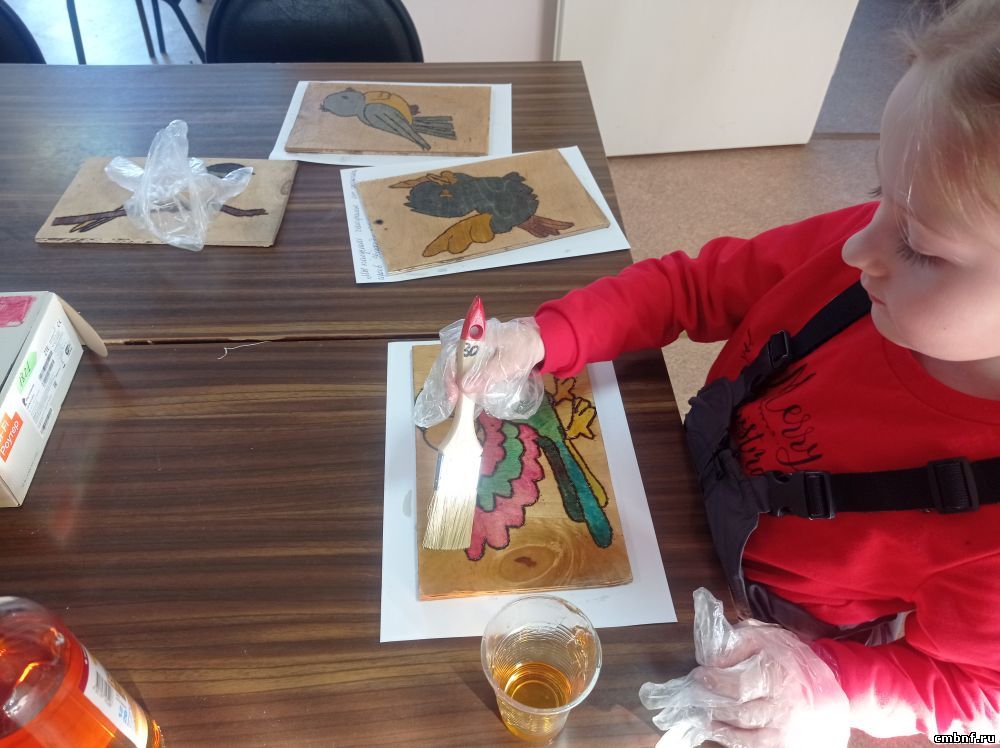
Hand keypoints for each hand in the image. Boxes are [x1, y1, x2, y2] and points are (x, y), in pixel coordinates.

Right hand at [413, 316, 545, 426]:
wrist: (535, 342)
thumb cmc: (523, 349)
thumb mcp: (509, 363)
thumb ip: (487, 375)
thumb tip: (464, 388)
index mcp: (475, 337)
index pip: (452, 355)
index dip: (450, 376)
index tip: (453, 395)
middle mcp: (469, 342)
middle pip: (451, 362)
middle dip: (450, 383)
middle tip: (453, 402)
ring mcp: (473, 350)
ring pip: (456, 367)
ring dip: (455, 384)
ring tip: (458, 401)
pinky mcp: (477, 359)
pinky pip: (464, 370)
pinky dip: (463, 382)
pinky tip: (465, 394)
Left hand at [639, 588, 849, 747]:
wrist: (838, 687)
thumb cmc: (798, 660)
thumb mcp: (772, 638)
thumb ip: (742, 641)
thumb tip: (713, 657)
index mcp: (780, 677)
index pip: (739, 686)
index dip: (715, 682)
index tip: (699, 676)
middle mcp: (785, 707)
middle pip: (739, 713)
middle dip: (712, 705)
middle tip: (694, 698)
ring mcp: (787, 731)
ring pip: (745, 736)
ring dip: (720, 727)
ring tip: (704, 717)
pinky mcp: (788, 744)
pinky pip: (755, 747)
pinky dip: (736, 741)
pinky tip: (723, 732)